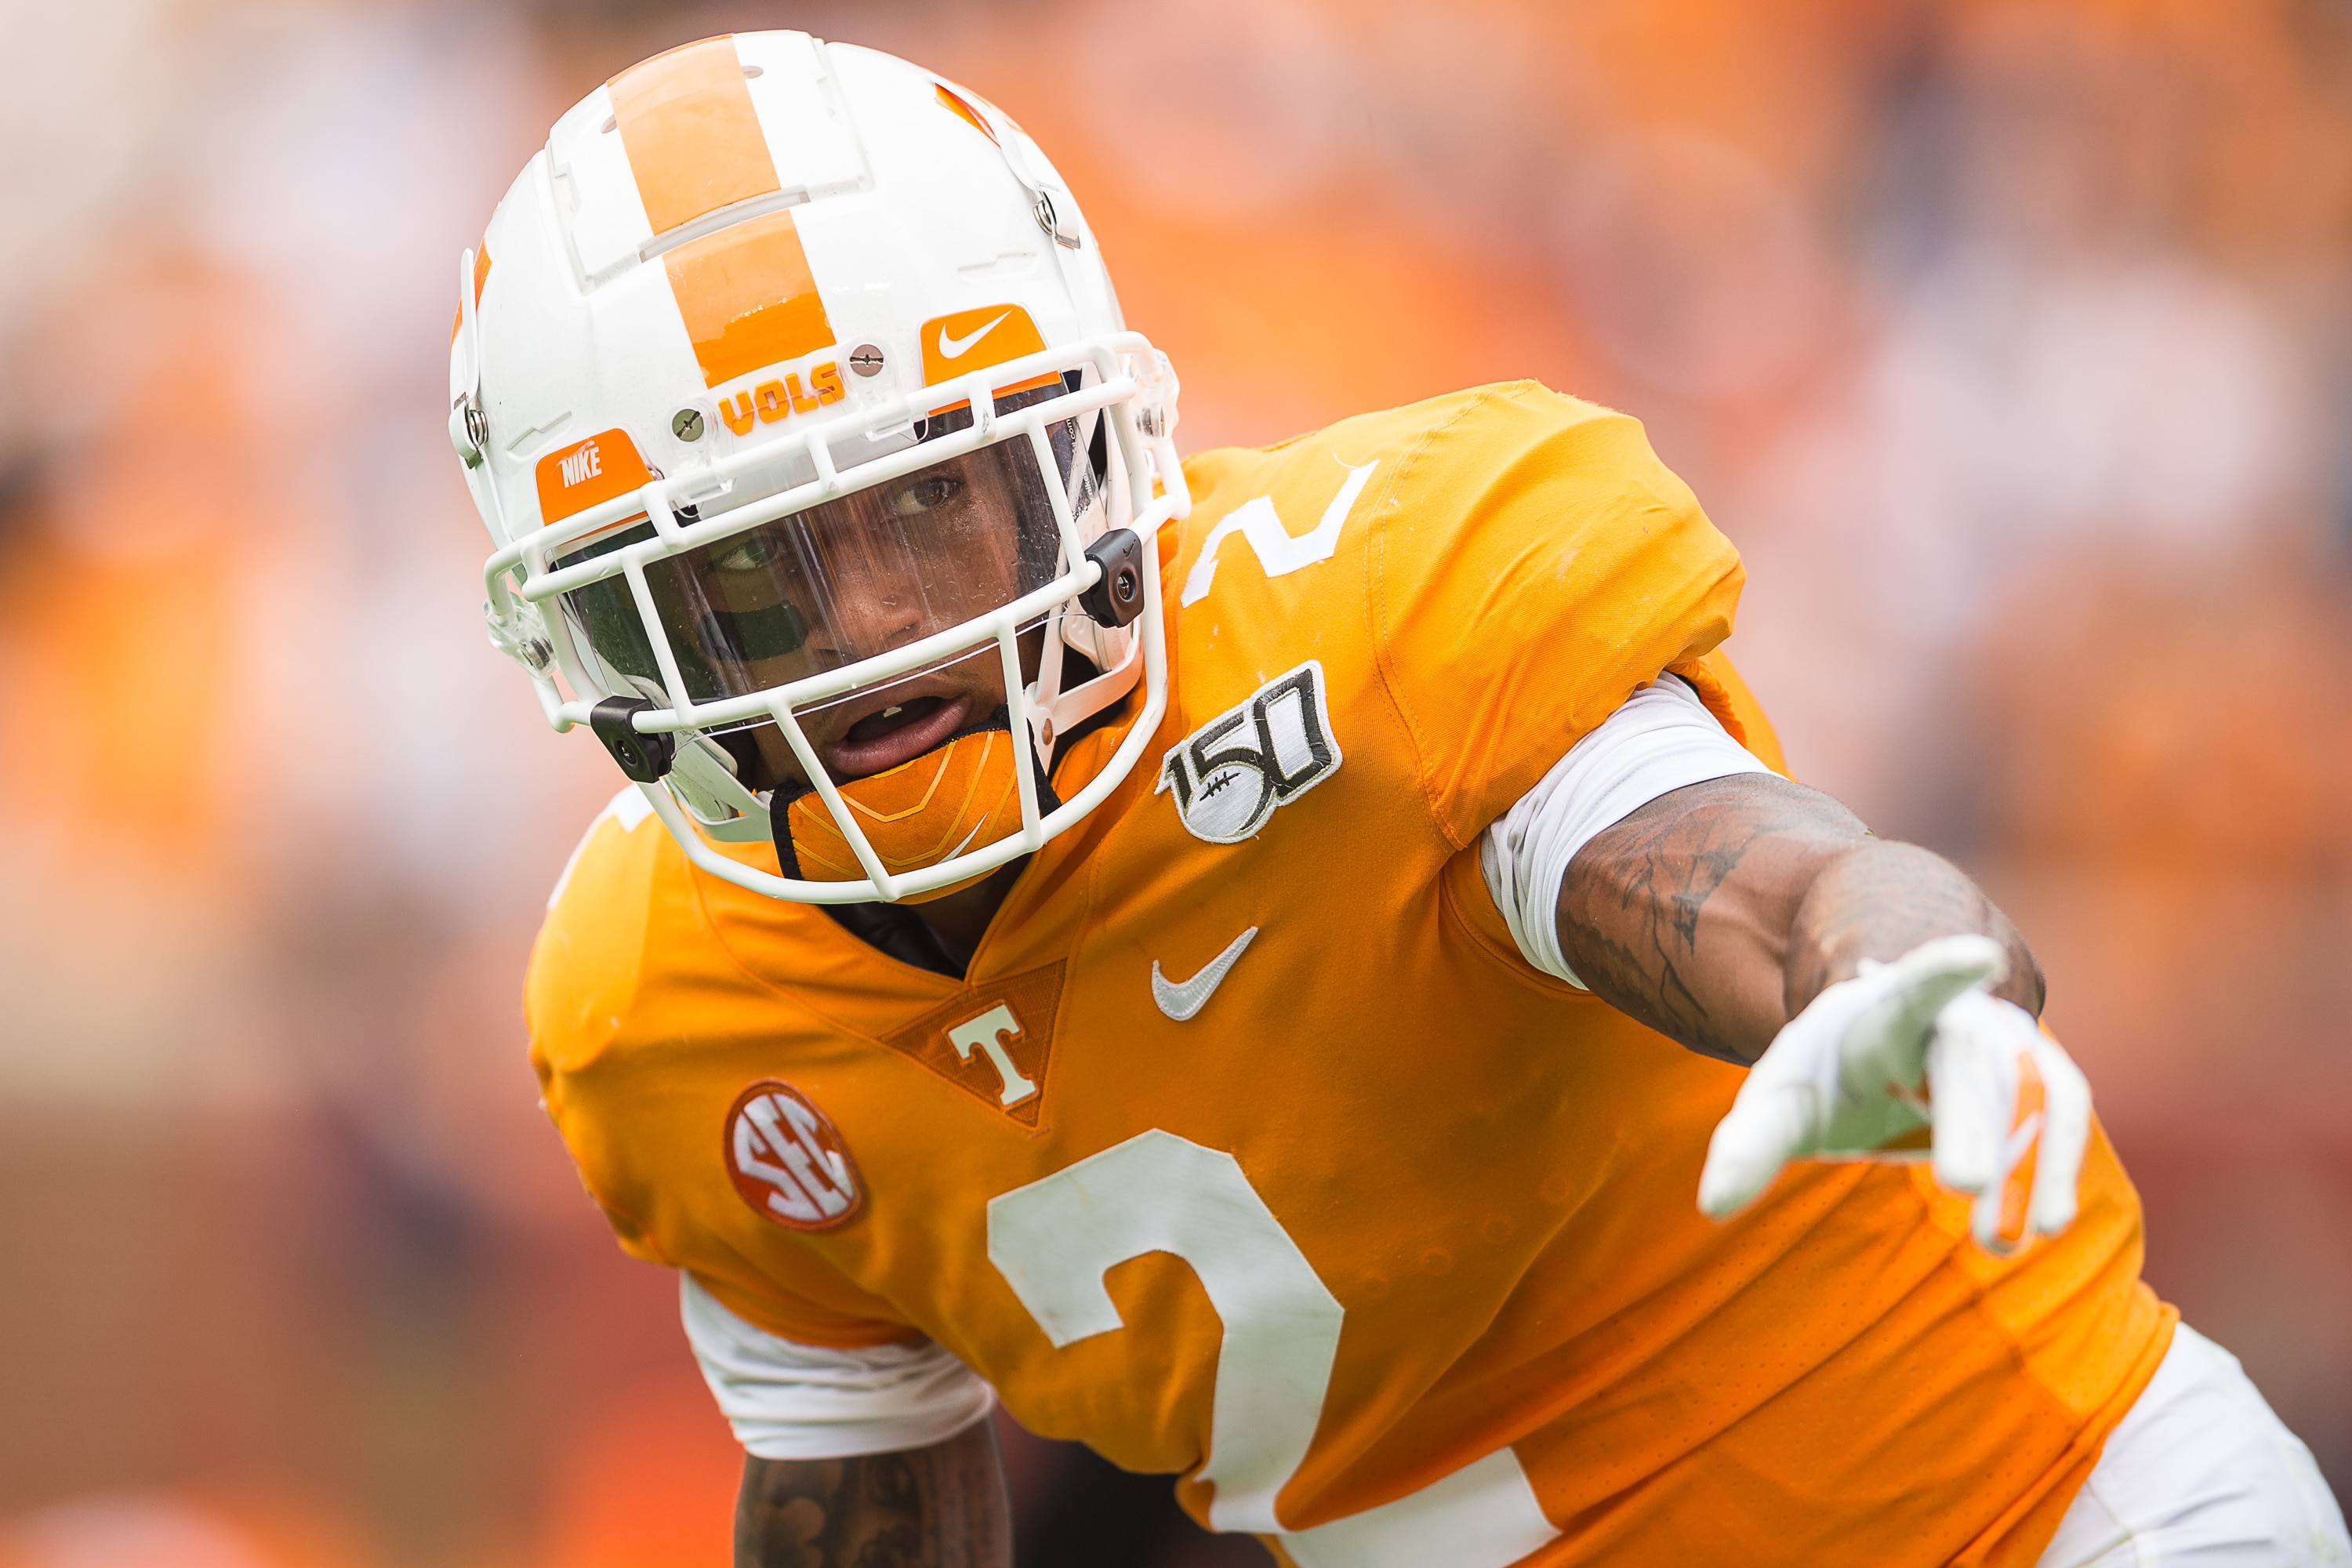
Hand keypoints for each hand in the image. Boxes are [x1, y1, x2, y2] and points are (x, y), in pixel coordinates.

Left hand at [1696, 934, 2091, 1253]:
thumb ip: (1748, 1146)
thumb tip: (1712, 1206)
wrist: (1885, 1047)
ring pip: (2032, 1092)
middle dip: (1968, 1121)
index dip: (1943, 972)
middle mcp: (1956, 1019)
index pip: (1912, 989)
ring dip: (2024, 1165)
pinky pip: (2062, 1119)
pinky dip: (2055, 1170)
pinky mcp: (2045, 1080)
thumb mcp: (1779, 1100)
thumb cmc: (1829, 1072)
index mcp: (1884, 1013)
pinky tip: (2041, 1226)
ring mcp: (2010, 1044)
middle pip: (1968, 1060)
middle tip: (1956, 1184)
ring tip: (1998, 1241)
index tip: (1978, 957)